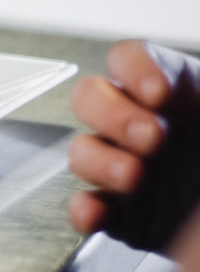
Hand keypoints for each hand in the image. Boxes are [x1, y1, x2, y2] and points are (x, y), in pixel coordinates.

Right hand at [68, 40, 199, 252]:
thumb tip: (192, 86)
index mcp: (174, 90)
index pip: (129, 57)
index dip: (135, 68)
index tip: (160, 93)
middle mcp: (139, 123)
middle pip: (91, 97)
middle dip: (113, 114)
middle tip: (152, 138)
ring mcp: (124, 167)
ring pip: (82, 151)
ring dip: (99, 161)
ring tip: (134, 177)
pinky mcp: (121, 214)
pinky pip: (86, 207)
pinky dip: (83, 210)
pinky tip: (96, 212)